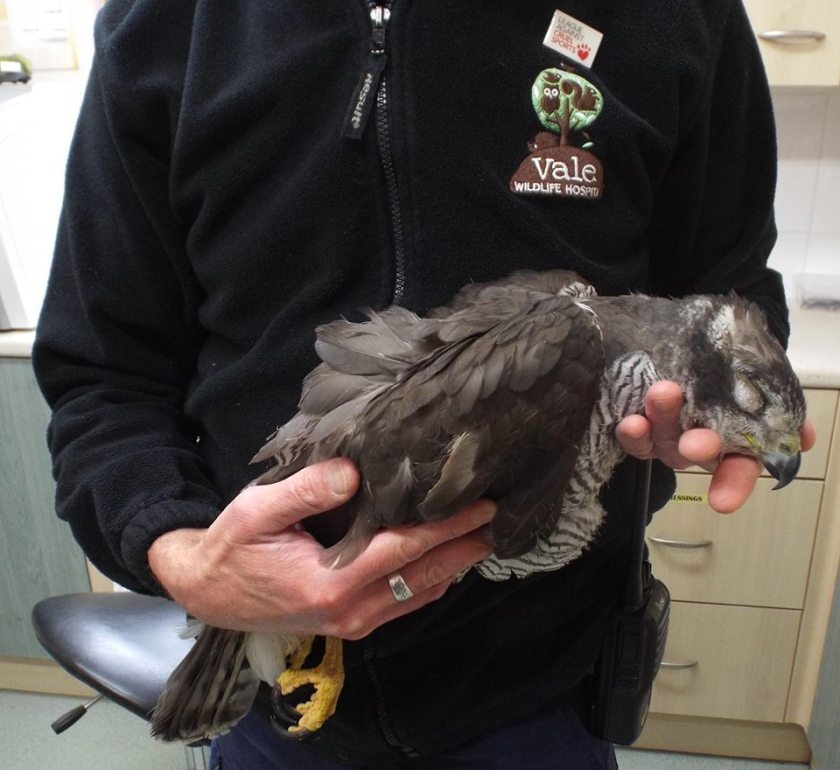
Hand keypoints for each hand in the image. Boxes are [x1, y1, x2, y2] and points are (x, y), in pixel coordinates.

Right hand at [148, 458, 494, 639]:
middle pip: (423, 576)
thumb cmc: (233, 546)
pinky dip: (432, 583)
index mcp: (330, 583)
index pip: (404, 550)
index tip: (482, 506)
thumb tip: (353, 473)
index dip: (446, 527)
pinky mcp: (350, 624)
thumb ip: (305, 491)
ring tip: (482, 536)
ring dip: (453, 566)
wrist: (208, 593)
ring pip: (418, 595)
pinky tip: (446, 562)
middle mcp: (349, 611)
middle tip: (497, 518)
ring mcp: (352, 623)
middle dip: (463, 546)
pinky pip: (403, 604)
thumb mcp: (257, 510)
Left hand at [616, 381, 815, 513]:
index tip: (722, 502)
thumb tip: (804, 437)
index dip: (732, 485)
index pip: (738, 469)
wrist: (700, 344)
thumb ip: (784, 411)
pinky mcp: (641, 425)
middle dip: (698, 447)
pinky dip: (631, 432)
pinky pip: (634, 437)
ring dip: (662, 422)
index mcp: (736, 441)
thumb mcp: (766, 383)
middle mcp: (701, 444)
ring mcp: (669, 436)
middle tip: (694, 443)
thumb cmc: (734, 369)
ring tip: (662, 395)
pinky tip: (629, 421)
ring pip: (664, 440)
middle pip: (698, 452)